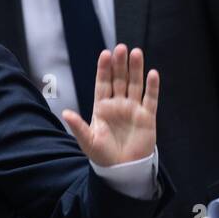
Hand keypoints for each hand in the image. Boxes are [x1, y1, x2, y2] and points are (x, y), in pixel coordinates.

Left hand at [63, 44, 159, 166]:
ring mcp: (133, 109)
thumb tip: (66, 113)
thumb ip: (78, 126)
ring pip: (135, 84)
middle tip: (121, 48)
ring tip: (136, 53)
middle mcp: (118, 104)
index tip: (105, 54)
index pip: (102, 83)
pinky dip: (152, 86)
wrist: (122, 170)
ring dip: (136, 69)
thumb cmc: (102, 155)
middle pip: (119, 80)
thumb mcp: (88, 141)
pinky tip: (152, 74)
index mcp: (101, 107)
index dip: (104, 69)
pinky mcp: (147, 117)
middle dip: (120, 64)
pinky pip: (150, 99)